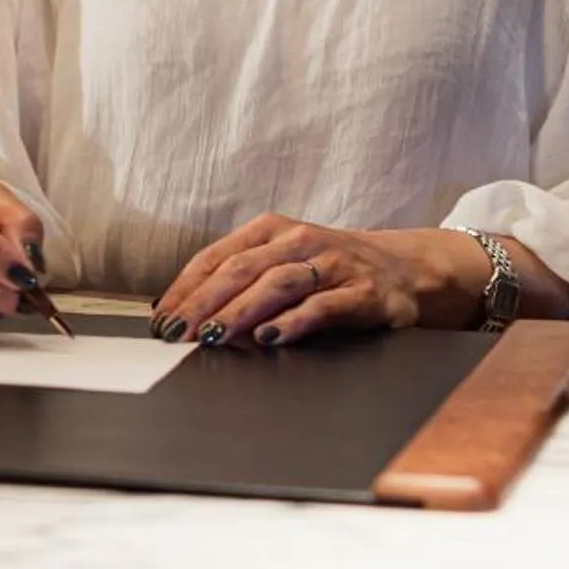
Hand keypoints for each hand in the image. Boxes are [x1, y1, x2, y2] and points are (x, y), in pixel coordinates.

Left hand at [149, 215, 496, 348]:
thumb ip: (238, 281)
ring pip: (277, 284)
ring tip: (212, 335)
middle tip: (177, 332)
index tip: (161, 318)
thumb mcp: (282, 262)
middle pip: (241, 269)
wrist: (407, 267)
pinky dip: (293, 322)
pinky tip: (269, 338)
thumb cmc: (330, 268)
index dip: (186, 288)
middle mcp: (301, 240)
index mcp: (272, 229)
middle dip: (204, 303)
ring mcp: (334, 264)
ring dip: (240, 312)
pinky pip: (323, 306)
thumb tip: (180, 312)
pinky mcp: (364, 293)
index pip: (217, 257)